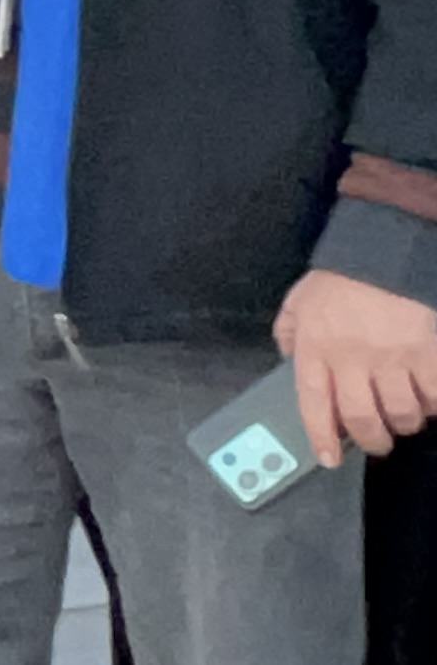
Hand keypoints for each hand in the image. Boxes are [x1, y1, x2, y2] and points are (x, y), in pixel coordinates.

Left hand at [277, 268, 436, 464]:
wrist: (382, 251)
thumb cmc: (338, 279)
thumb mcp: (298, 303)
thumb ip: (289, 334)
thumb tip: (287, 362)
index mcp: (315, 348)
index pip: (312, 404)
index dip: (320, 437)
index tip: (327, 459)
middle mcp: (351, 358)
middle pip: (360, 417)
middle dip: (370, 440)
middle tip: (377, 444)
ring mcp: (391, 356)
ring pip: (400, 412)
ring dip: (404, 423)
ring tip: (404, 419)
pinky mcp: (425, 352)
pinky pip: (433, 394)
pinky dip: (433, 405)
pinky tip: (429, 400)